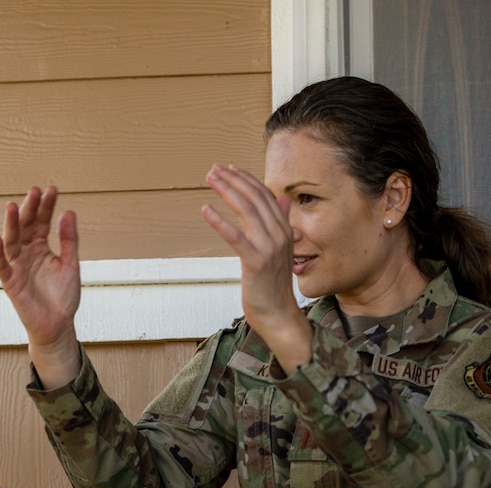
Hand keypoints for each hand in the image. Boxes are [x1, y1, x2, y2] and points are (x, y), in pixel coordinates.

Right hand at [0, 186, 82, 387]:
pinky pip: (1, 265)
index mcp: (41, 246)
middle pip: (25, 226)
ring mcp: (17, 265)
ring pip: (11, 241)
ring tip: (13, 206)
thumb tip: (69, 212)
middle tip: (35, 191)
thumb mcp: (71, 265)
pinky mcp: (10, 281)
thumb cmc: (63, 296)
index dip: (46, 207)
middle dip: (29, 209)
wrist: (58, 325)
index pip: (41, 222)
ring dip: (11, 224)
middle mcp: (27, 252)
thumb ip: (69, 240)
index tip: (52, 190)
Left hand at [201, 164, 311, 371]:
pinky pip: (236, 237)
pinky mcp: (256, 262)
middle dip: (233, 180)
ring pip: (246, 211)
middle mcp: (280, 236)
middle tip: (214, 169)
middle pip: (255, 198)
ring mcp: (269, 249)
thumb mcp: (281, 251)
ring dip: (226, 191)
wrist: (279, 316)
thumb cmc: (274, 286)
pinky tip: (205, 209)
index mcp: (285, 231)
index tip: (230, 169)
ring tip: (210, 179)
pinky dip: (220, 221)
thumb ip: (282, 224)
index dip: (247, 180)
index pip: (266, 196)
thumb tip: (283, 201)